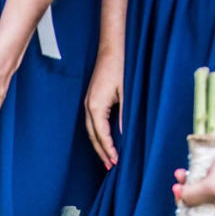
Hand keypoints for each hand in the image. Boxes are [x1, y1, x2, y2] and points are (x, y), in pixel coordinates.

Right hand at [85, 46, 123, 168]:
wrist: (111, 49)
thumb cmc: (120, 68)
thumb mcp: (126, 93)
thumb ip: (124, 115)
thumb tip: (124, 134)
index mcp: (96, 107)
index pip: (101, 135)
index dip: (108, 149)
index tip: (115, 161)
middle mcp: (88, 107)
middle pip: (93, 136)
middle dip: (101, 152)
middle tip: (110, 166)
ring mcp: (87, 104)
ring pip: (91, 131)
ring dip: (98, 145)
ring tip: (107, 157)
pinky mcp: (90, 100)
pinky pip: (92, 123)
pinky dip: (97, 134)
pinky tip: (104, 139)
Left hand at [174, 141, 214, 215]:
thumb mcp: (210, 187)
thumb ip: (191, 196)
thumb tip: (180, 197)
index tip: (178, 213)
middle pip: (201, 213)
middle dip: (186, 200)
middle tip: (176, 188)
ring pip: (203, 198)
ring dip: (189, 187)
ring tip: (180, 175)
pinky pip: (208, 187)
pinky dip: (198, 180)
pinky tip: (187, 170)